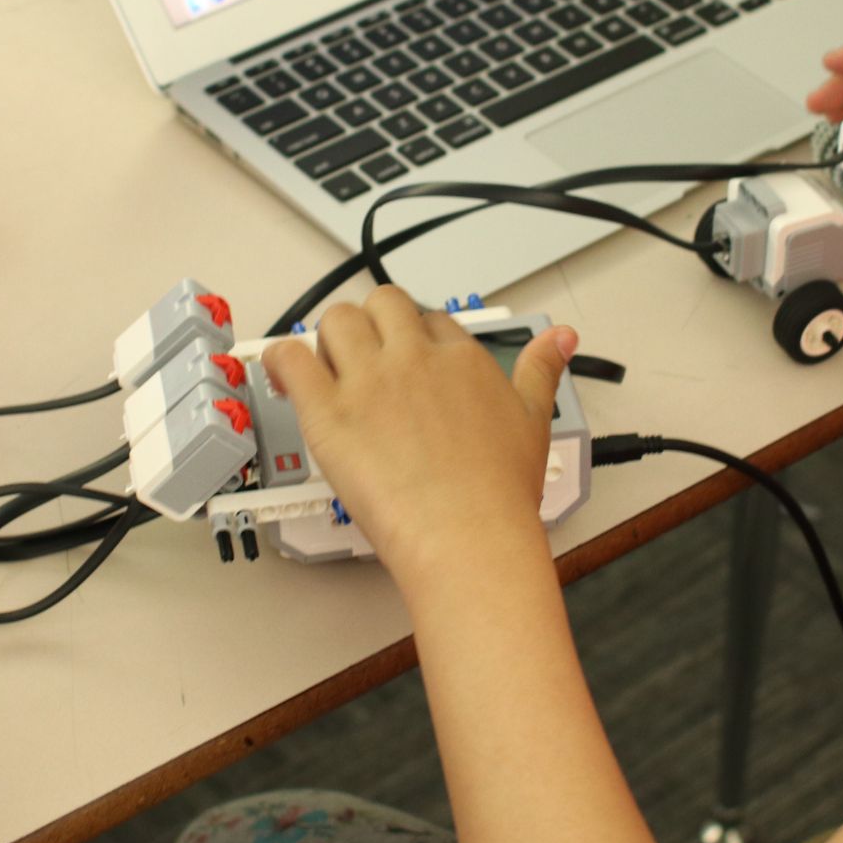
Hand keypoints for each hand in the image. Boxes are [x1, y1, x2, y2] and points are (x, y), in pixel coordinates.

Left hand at [262, 289, 577, 583]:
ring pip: (336, 321)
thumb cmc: (498, 495)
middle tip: (367, 360)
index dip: (416, 340)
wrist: (467, 537)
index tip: (409, 362)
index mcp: (460, 359)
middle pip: (382, 305)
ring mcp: (368, 382)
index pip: (431, 321)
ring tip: (329, 370)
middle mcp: (413, 359)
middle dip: (372, 325)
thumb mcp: (535, 421)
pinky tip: (286, 375)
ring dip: (330, 338)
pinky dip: (282, 360)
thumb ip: (542, 370)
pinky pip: (290, 359)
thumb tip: (561, 337)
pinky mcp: (328, 412)